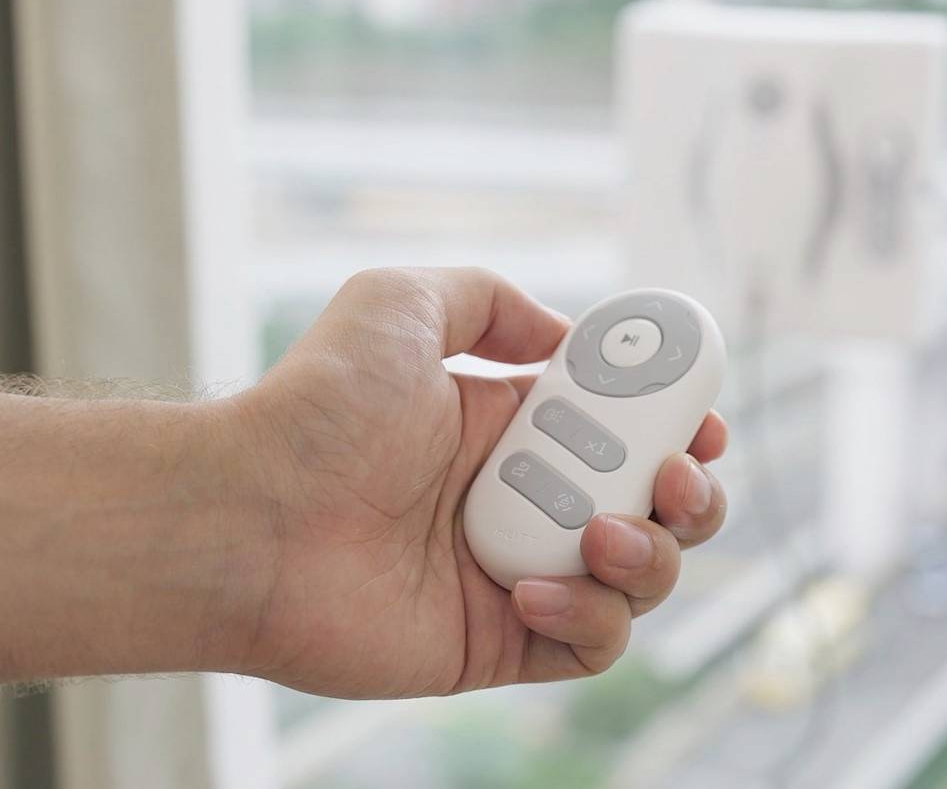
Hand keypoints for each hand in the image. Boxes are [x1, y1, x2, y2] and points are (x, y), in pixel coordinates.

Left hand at [215, 268, 727, 697]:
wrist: (245, 514)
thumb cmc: (314, 406)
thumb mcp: (402, 301)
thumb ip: (490, 300)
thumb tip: (565, 341)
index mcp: (512, 426)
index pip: (628, 428)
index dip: (679, 424)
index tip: (701, 416)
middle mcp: (524, 500)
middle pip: (657, 507)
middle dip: (693, 493)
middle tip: (676, 474)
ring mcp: (516, 573)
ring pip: (641, 579)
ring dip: (652, 556)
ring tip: (602, 534)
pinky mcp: (498, 642)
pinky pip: (591, 646)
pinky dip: (589, 618)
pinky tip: (532, 588)